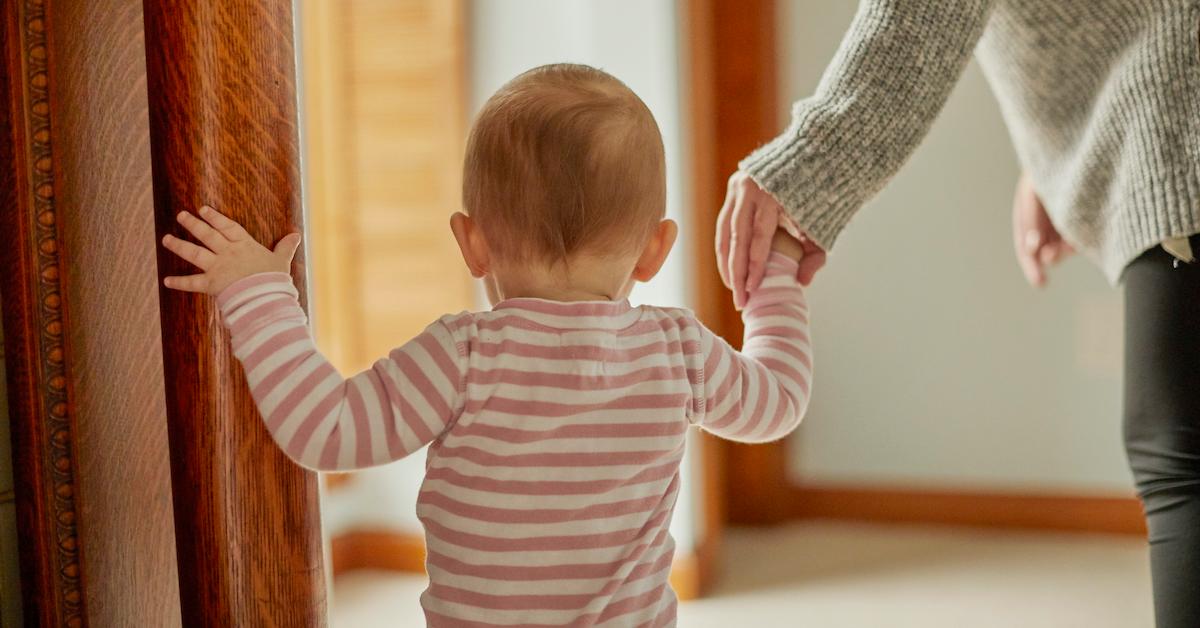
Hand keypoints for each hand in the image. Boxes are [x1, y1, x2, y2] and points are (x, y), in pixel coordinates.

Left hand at [161, 205, 300, 294]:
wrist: (264, 297)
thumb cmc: (274, 279)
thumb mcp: (282, 261)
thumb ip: (285, 248)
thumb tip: (296, 235)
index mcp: (244, 246)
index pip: (227, 227)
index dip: (215, 217)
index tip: (203, 209)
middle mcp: (227, 253)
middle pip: (207, 235)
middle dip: (193, 224)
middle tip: (181, 215)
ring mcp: (217, 267)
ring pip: (194, 253)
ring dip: (179, 245)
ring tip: (166, 239)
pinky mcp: (211, 284)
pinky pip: (192, 283)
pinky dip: (179, 282)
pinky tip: (167, 280)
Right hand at [716, 171, 825, 307]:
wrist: (811, 156)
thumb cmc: (817, 195)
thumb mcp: (821, 225)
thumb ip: (815, 255)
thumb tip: (801, 282)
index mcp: (772, 194)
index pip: (759, 236)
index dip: (754, 266)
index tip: (752, 290)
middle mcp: (749, 188)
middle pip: (737, 237)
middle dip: (736, 272)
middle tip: (740, 300)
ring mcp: (738, 187)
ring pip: (724, 233)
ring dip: (726, 263)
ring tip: (732, 288)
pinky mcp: (732, 189)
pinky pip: (724, 225)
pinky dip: (726, 249)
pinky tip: (729, 269)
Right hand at [1011, 173, 1071, 286]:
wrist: (1078, 148)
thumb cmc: (1051, 167)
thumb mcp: (1034, 191)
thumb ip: (1030, 218)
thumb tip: (1031, 249)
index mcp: (1027, 214)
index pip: (1026, 247)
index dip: (1031, 266)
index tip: (1041, 282)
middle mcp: (1043, 222)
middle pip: (1042, 252)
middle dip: (1047, 258)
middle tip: (1054, 257)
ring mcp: (1062, 221)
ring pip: (1061, 248)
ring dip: (1063, 253)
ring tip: (1070, 248)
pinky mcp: (1081, 219)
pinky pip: (1077, 239)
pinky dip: (1078, 244)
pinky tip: (1079, 243)